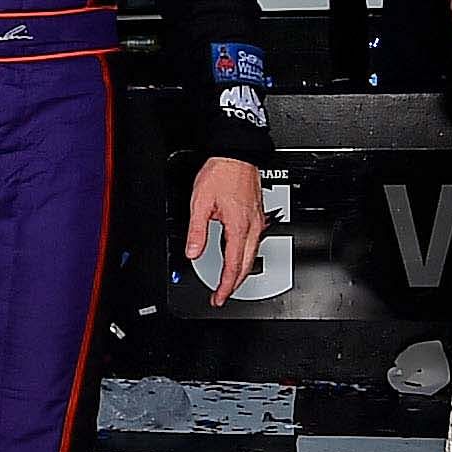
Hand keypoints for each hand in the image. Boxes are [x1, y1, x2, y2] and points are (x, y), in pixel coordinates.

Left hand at [183, 154, 266, 305]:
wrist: (237, 154)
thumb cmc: (221, 173)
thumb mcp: (200, 204)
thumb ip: (197, 232)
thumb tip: (193, 252)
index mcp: (238, 227)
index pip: (233, 266)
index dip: (225, 286)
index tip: (218, 297)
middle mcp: (253, 226)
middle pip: (246, 265)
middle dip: (235, 284)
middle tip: (222, 295)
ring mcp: (258, 221)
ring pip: (253, 255)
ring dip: (241, 272)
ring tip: (229, 282)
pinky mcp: (258, 215)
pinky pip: (255, 242)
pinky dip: (246, 256)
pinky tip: (239, 257)